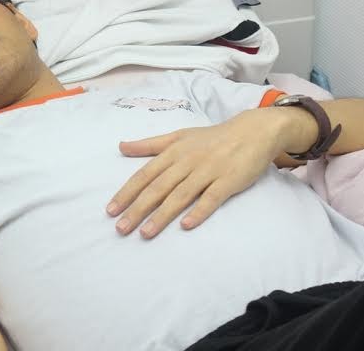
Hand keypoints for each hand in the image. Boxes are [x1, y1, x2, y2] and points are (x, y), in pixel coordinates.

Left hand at [107, 108, 288, 238]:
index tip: (110, 210)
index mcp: (173, 152)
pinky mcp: (228, 181)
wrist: (253, 131)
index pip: (144, 175)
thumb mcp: (178, 136)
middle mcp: (187, 162)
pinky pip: (211, 198)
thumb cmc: (211, 138)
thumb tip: (121, 146)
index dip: (127, 193)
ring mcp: (208, 171)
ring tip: (145, 233)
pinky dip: (198, 211)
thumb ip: (149, 145)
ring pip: (180, 195)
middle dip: (137, 209)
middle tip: (120, 229)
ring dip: (161, 215)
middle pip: (158, 188)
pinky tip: (185, 226)